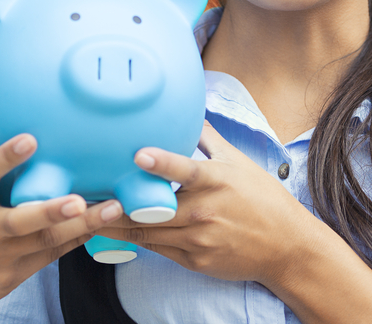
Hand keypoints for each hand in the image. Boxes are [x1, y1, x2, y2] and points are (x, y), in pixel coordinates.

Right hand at [0, 86, 122, 323]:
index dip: (4, 159)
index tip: (30, 139)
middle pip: (19, 220)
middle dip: (49, 211)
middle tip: (78, 199)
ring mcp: (3, 253)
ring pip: (46, 240)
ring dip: (81, 225)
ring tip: (114, 208)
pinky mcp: (20, 271)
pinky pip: (55, 253)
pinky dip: (82, 238)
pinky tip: (110, 223)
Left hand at [97, 120, 320, 287]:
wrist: (286, 246)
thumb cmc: (263, 199)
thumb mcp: (240, 162)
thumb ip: (209, 139)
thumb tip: (191, 110)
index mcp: (216, 181)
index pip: (186, 170)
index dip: (162, 162)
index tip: (139, 154)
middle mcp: (205, 210)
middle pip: (152, 209)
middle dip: (117, 203)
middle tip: (85, 192)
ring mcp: (198, 239)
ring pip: (146, 232)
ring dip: (115, 224)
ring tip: (85, 214)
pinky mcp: (194, 260)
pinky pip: (156, 249)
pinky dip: (135, 239)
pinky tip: (113, 231)